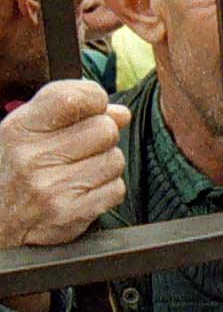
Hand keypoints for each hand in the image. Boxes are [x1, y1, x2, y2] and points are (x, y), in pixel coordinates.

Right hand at [0, 79, 128, 249]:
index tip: (92, 108)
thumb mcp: (24, 133)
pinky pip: (116, 189)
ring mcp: (53, 187)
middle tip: (78, 149)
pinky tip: (81, 191)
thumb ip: (68, 114)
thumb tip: (121, 113)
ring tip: (76, 172)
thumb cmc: (12, 172)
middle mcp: (34, 157)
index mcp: (19, 129)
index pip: (74, 98)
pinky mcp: (71, 213)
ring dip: (103, 164)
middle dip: (100, 137)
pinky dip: (106, 190)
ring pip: (115, 159)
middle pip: (105, 129)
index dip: (94, 99)